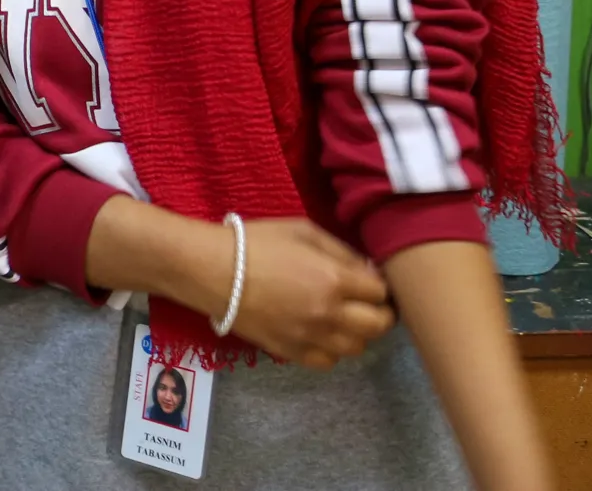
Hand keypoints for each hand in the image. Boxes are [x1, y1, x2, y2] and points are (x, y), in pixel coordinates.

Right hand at [86, 198, 394, 369]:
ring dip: (355, 333)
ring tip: (341, 319)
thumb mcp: (302, 231)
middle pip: (378, 326)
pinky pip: (328, 362)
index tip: (367, 282)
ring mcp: (311, 336)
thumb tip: (367, 270)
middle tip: (363, 303)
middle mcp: (330, 313)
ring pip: (357, 348)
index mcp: (334, 278)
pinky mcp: (291, 352)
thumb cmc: (255, 242)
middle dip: (377, 313)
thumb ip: (340, 251)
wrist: (211, 270)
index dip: (377, 287)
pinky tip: (319, 333)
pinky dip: (330, 350)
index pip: (381, 293)